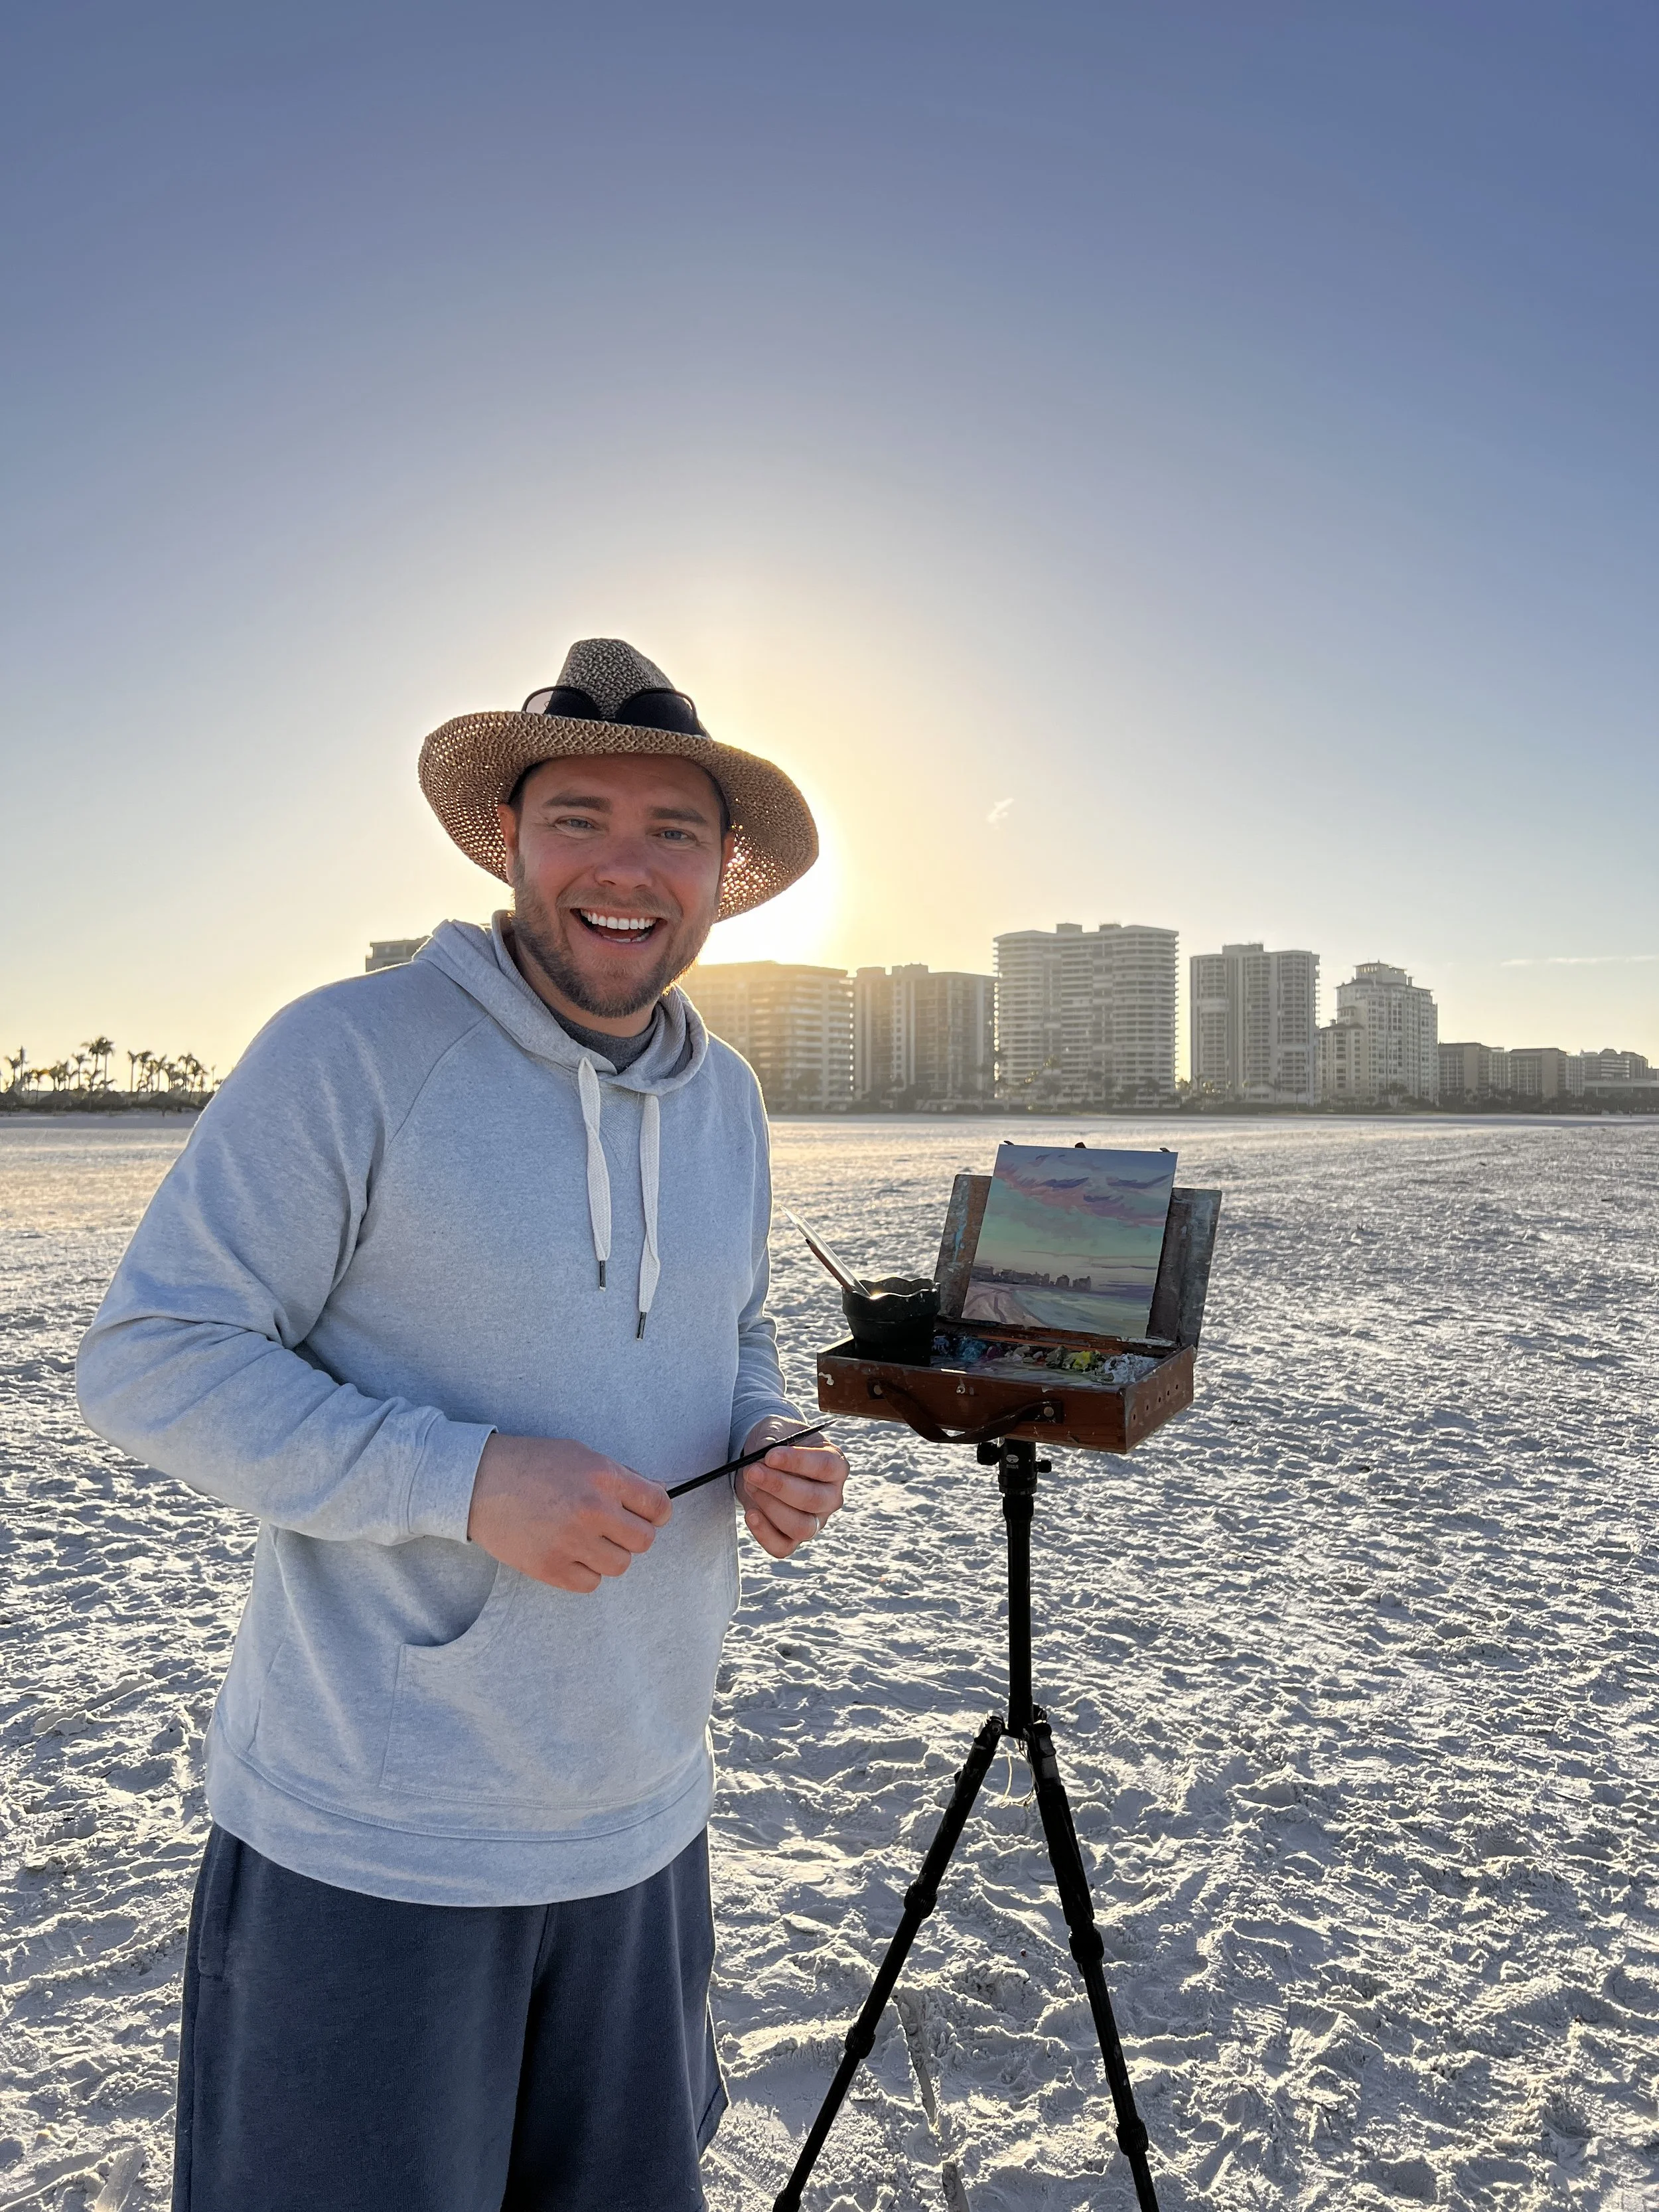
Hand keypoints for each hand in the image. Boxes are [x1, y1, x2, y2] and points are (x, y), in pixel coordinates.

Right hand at [468, 1434, 671, 1593]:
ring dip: (608, 1555)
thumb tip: (657, 1493)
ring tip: (585, 1539)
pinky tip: (568, 1553)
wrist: (478, 1481)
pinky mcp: (550, 1568)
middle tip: (611, 1528)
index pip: (658, 1506)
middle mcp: (592, 1509)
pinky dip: (584, 1573)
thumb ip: (622, 1475)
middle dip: (632, 1535)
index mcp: (604, 1477)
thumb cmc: (530, 1464)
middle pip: (644, 1541)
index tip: (646, 1515)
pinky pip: (590, 1584)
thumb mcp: (581, 1454)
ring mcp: (571, 1541)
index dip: (656, 1513)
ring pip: (619, 1565)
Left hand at [734, 1417, 848, 1559]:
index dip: (797, 1462)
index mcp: (836, 1466)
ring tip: (750, 1485)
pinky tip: (750, 1513)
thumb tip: (763, 1459)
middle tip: (752, 1470)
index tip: (770, 1455)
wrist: (762, 1461)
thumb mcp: (777, 1431)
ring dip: (770, 1506)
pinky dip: (764, 1533)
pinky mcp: (793, 1538)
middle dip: (778, 1486)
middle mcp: (831, 1497)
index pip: (825, 1467)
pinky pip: (783, 1547)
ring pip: (801, 1527)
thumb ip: (773, 1441)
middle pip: (813, 1500)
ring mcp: (815, 1521)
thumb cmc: (776, 1444)